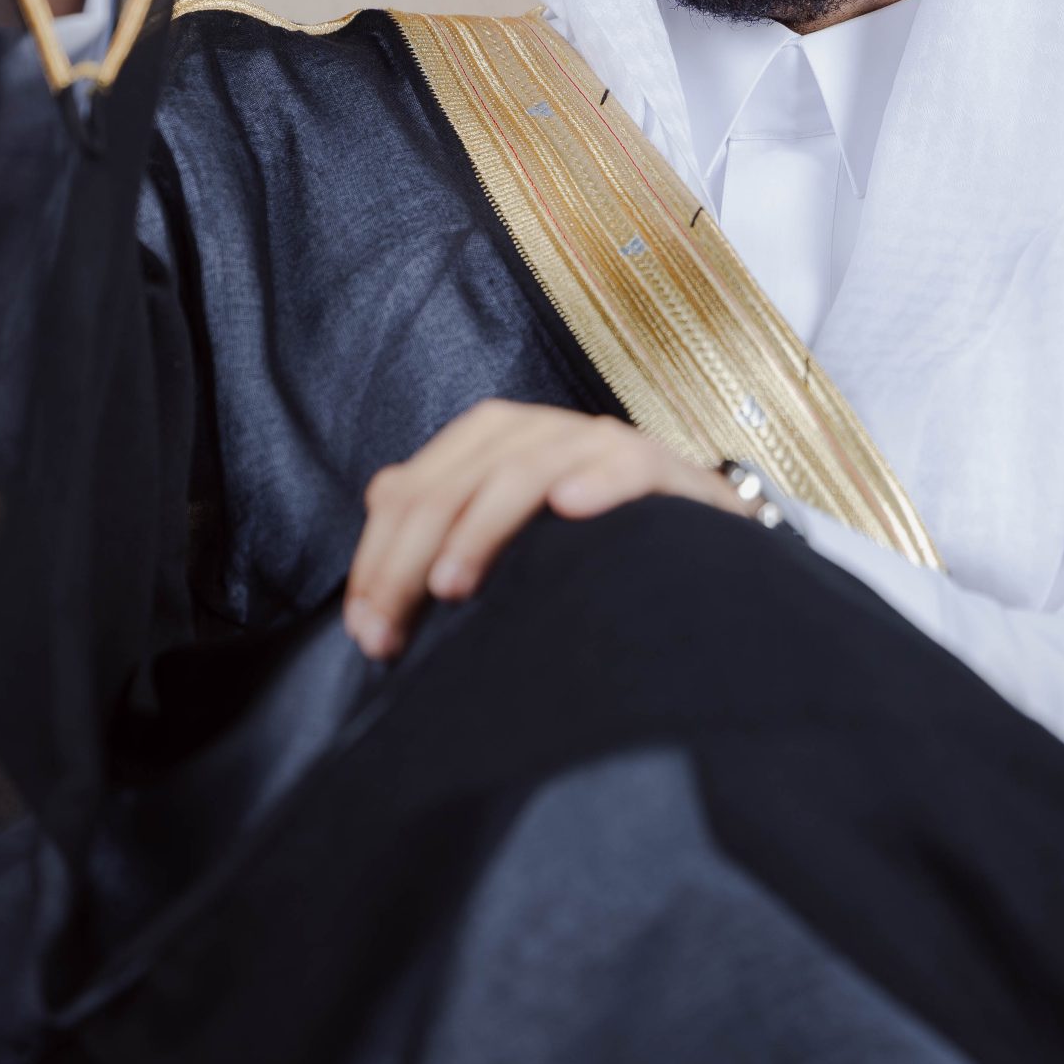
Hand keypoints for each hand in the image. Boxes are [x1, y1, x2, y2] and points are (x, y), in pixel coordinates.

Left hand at [343, 399, 747, 657]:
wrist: (698, 546)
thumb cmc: (589, 549)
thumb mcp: (507, 539)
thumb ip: (444, 521)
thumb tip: (375, 526)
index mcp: (494, 442)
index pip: (413, 488)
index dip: (378, 558)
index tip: (365, 632)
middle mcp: (542, 432)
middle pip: (455, 482)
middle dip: (409, 558)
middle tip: (388, 632)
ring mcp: (601, 445)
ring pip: (525, 471)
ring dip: (482, 527)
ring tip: (452, 585)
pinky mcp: (662, 468)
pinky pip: (626, 464)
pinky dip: (599, 481)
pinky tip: (572, 509)